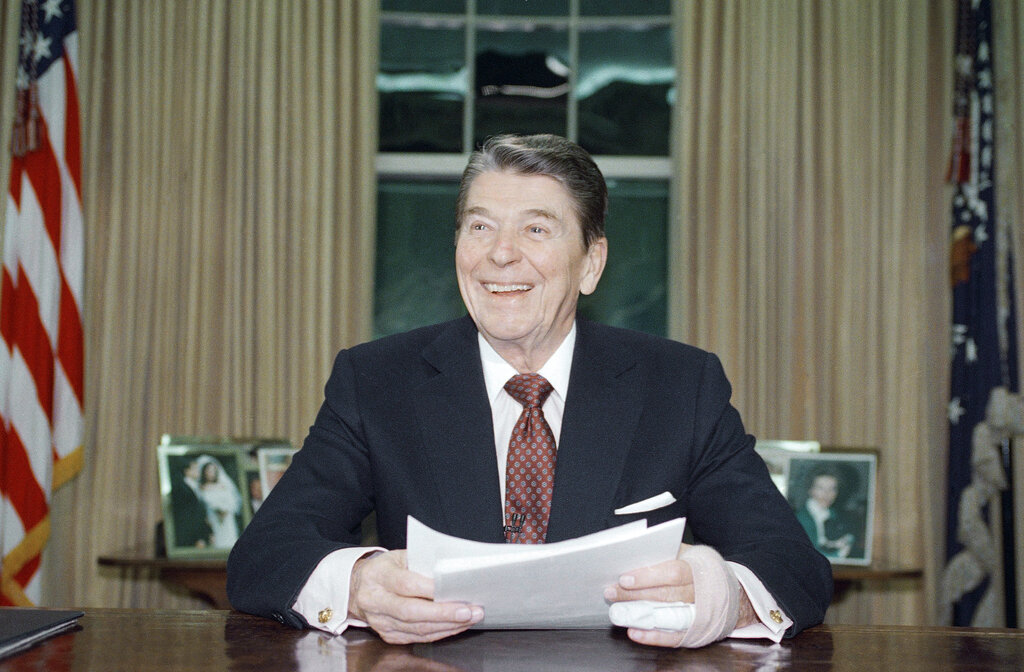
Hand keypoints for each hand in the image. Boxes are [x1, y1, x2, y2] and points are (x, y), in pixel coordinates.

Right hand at [348, 549, 483, 643]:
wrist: (358, 588)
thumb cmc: (386, 569)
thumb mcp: (400, 556)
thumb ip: (422, 562)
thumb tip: (453, 572)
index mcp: (378, 575)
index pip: (406, 584)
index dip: (430, 589)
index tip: (454, 588)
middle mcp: (375, 601)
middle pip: (411, 611)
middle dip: (444, 613)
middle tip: (470, 611)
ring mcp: (380, 621)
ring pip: (417, 628)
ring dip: (447, 625)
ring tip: (471, 617)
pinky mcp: (388, 635)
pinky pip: (417, 637)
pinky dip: (440, 632)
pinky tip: (456, 626)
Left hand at [604, 543, 756, 647]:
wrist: (733, 592)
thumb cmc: (701, 568)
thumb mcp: (690, 554)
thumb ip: (668, 553)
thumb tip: (637, 551)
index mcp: (698, 570)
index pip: (672, 573)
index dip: (648, 576)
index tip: (624, 578)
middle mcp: (700, 593)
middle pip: (665, 595)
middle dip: (635, 595)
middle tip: (610, 593)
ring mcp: (699, 614)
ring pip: (667, 615)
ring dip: (640, 615)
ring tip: (618, 613)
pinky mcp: (696, 631)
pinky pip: (673, 636)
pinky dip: (653, 636)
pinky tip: (634, 632)